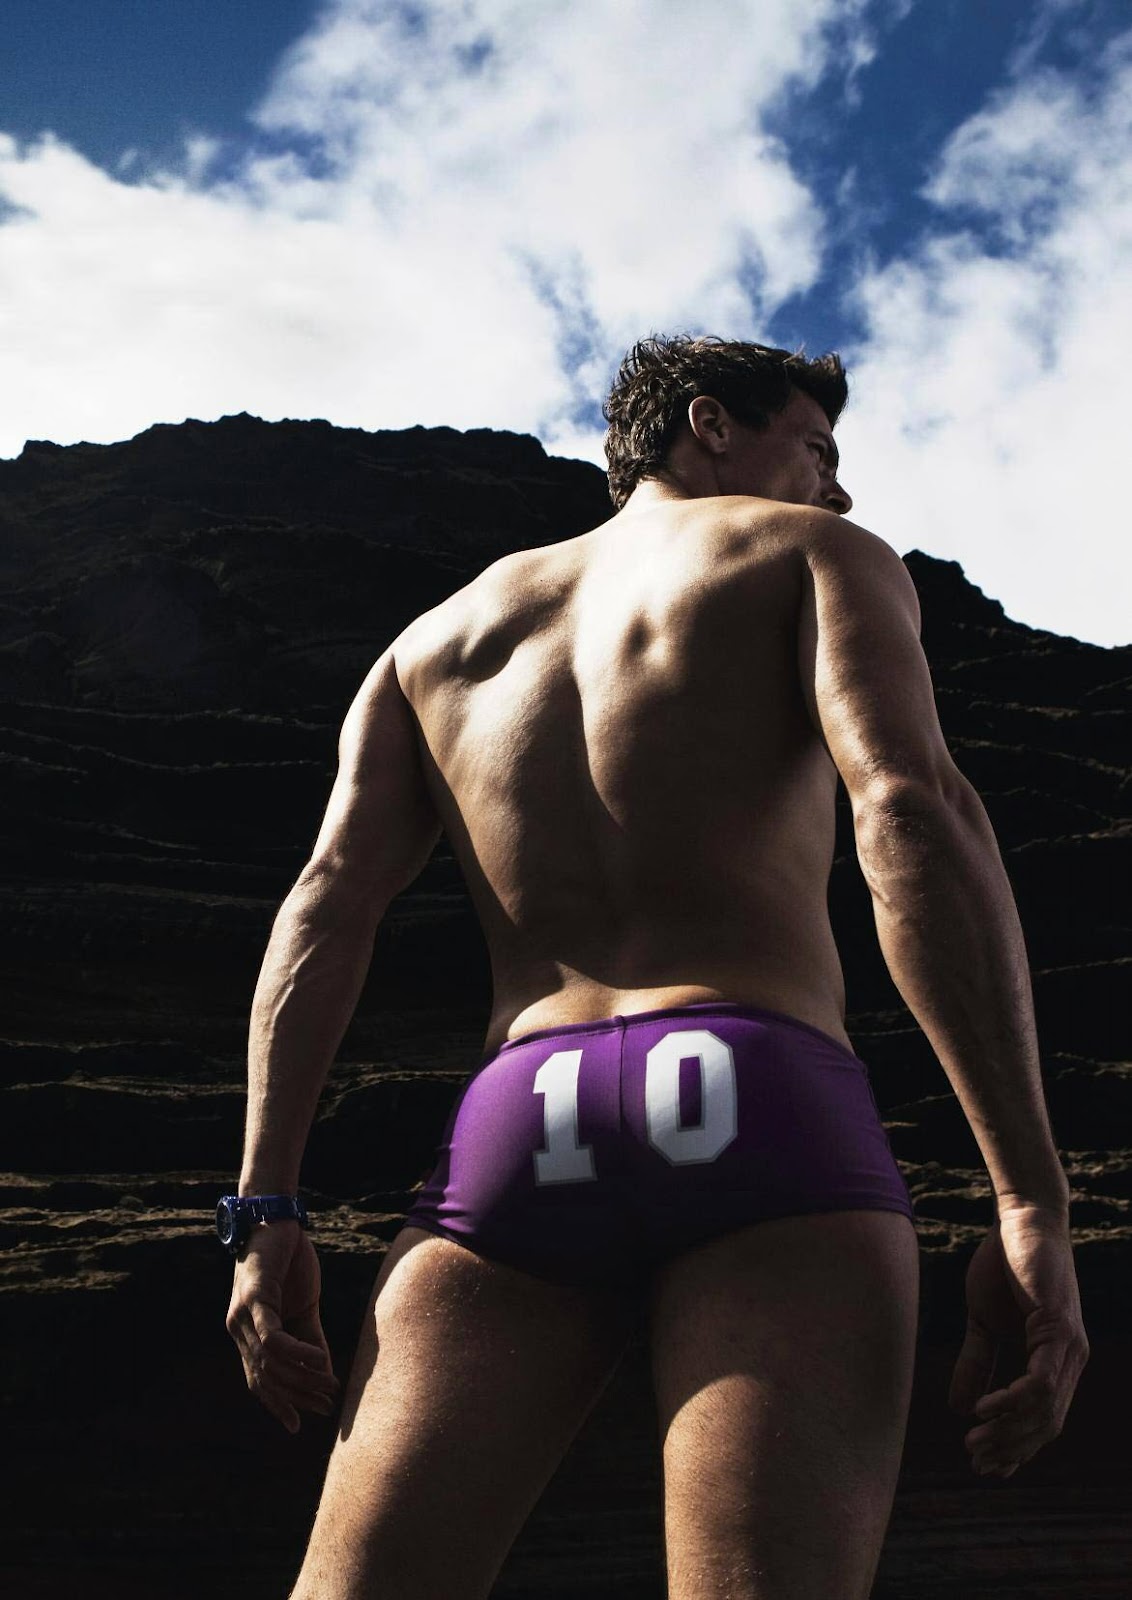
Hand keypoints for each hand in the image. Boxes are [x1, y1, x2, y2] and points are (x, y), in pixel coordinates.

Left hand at [226, 1222, 339, 1432]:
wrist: (275, 1219)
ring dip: (302, 1379)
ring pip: (269, 1363)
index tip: (299, 1425)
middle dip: (297, 1397)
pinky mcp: (254, 1298)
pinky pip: (273, 1337)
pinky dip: (296, 1354)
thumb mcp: (303, 1306)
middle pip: (265, 1377)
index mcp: (246, 1334)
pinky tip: (317, 1362)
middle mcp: (238, 1330)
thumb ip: (309, 1339)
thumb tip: (323, 1373)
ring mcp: (242, 1315)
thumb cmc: (288, 1261)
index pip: (258, 1381)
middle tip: (326, 1406)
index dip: (278, 1405)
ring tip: (329, 1386)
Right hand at [948, 1206, 1088, 1478]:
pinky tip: (986, 1408)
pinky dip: (1013, 1400)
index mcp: (1055, 1360)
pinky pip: (1041, 1381)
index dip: (1015, 1448)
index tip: (985, 1468)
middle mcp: (1070, 1360)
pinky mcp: (1059, 1329)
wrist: (1018, 1219)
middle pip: (1045, 1424)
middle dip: (1010, 1449)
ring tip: (974, 1442)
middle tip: (975, 1461)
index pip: (1041, 1419)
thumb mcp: (982, 1322)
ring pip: (1045, 1410)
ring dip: (1008, 1432)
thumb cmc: (1002, 1265)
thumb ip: (976, 1362)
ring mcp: (1070, 1347)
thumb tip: (959, 1409)